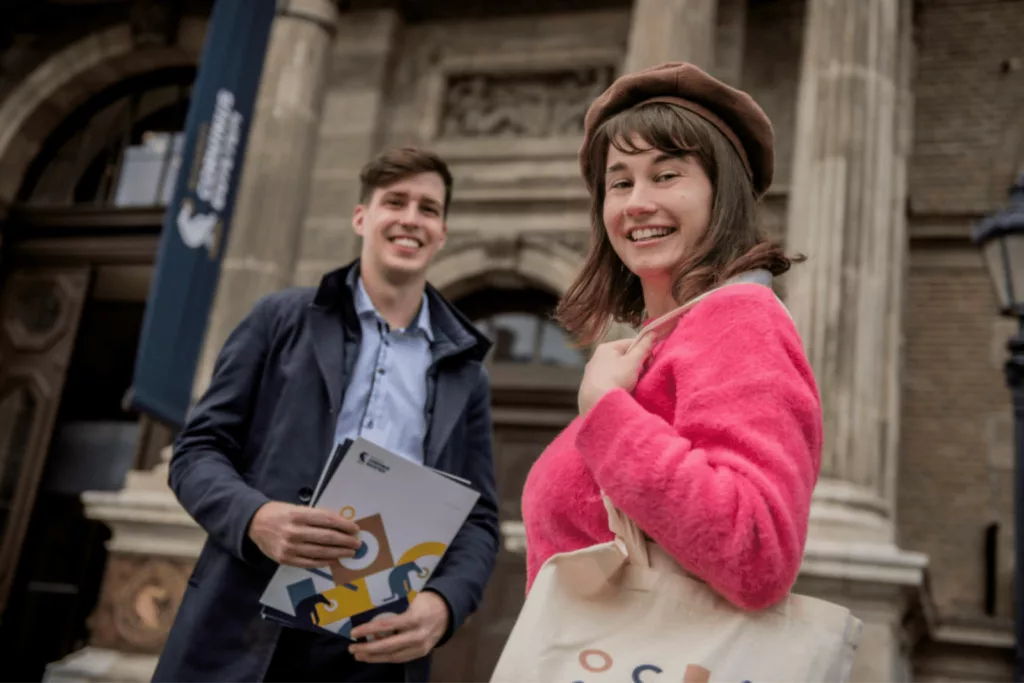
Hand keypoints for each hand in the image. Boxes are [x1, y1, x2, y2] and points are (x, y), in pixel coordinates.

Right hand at [247, 501, 361, 567]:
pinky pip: (309, 563)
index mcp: (298, 515)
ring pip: (320, 552)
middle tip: (357, 543)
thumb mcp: (297, 508)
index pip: (327, 520)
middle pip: (326, 537)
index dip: (344, 525)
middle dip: (345, 541)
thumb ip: (317, 516)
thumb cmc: (280, 513)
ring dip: (338, 553)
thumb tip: (341, 523)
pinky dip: (324, 562)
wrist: (255, 524)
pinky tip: (333, 559)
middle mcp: (293, 531)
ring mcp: (289, 547)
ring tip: (349, 553)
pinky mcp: (285, 559)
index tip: (355, 529)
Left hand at [348, 591, 449, 663]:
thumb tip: (373, 621)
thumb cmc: (426, 601)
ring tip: (359, 655)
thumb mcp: (412, 600)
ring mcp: (421, 646)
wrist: (448, 611)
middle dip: (368, 649)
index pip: (386, 626)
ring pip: (393, 656)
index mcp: (414, 618)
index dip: (368, 630)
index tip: (353, 632)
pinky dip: (385, 658)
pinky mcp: (421, 653)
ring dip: (374, 657)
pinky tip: (374, 656)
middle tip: (352, 648)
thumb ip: (395, 612)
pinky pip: (400, 658)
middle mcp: (418, 635)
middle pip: (388, 646)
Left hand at [578, 335, 654, 415]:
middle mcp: (596, 358)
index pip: (631, 343)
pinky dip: (617, 385)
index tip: (649, 363)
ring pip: (617, 371)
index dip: (644, 352)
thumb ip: (644, 347)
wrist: (596, 403)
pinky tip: (621, 392)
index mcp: (606, 347)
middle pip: (624, 357)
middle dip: (636, 366)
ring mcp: (592, 373)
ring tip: (632, 386)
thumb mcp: (634, 362)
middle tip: (641, 376)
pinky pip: (609, 382)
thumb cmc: (616, 378)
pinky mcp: (590, 387)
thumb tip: (653, 332)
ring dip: (627, 377)